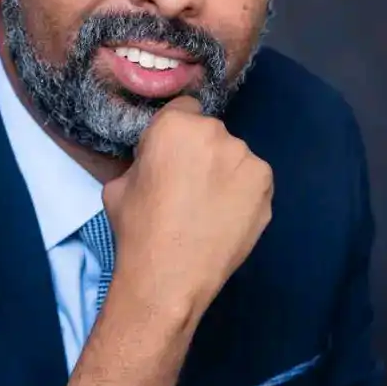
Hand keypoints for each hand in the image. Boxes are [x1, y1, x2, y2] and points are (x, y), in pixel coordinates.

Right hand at [103, 95, 273, 322]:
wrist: (168, 277)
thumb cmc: (137, 228)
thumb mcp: (120, 183)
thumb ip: (143, 159)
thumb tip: (154, 161)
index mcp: (175, 125)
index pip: (183, 108)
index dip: (176, 133)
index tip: (172, 155)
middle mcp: (215, 132)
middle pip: (210, 132)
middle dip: (200, 151)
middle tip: (189, 185)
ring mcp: (246, 158)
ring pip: (233, 155)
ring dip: (224, 171)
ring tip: (210, 205)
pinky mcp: (266, 184)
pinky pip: (252, 178)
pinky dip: (243, 191)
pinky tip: (228, 214)